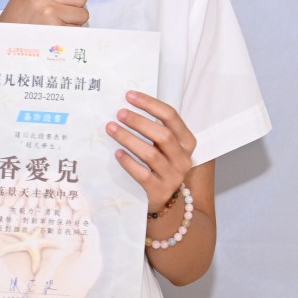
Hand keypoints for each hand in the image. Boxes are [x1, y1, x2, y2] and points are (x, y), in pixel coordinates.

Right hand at [0, 0, 94, 26]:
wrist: (5, 41)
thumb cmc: (21, 17)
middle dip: (71, 6)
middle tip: (51, 13)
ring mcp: (48, 11)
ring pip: (83, 13)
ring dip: (72, 21)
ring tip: (52, 23)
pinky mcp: (55, 28)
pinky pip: (79, 28)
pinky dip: (70, 33)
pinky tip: (54, 32)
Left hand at [107, 91, 195, 212]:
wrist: (165, 201)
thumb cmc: (160, 166)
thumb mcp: (164, 147)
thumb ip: (154, 128)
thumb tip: (127, 105)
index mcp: (186, 142)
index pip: (171, 116)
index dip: (150, 104)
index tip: (129, 96)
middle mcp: (183, 159)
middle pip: (162, 135)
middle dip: (138, 121)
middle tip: (119, 113)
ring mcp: (173, 176)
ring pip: (151, 154)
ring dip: (128, 138)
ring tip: (111, 128)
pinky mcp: (160, 191)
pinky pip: (142, 174)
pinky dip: (128, 162)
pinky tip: (117, 153)